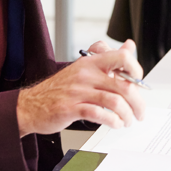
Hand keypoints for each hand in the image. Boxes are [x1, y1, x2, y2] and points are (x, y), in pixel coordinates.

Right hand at [17, 39, 145, 136]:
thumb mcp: (85, 68)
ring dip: (126, 114)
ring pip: (114, 101)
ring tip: (128, 121)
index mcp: (91, 62)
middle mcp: (86, 74)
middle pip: (123, 85)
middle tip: (140, 112)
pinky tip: (115, 124)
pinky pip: (99, 114)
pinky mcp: (71, 108)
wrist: (30, 105)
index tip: (140, 83)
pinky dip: (112, 121)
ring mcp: (78, 91)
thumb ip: (109, 59)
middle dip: (137, 102)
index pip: (121, 57)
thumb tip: (129, 46)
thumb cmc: (60, 89)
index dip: (136, 69)